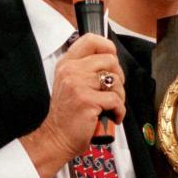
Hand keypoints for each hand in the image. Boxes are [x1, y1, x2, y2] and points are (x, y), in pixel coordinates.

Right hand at [21, 34, 125, 177]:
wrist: (57, 137)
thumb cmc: (68, 114)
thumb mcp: (70, 83)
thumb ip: (85, 69)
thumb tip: (111, 59)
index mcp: (67, 64)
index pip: (90, 40)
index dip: (107, 47)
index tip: (111, 62)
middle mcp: (71, 71)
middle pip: (110, 60)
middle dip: (118, 77)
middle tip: (112, 92)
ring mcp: (78, 85)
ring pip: (116, 81)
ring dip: (119, 97)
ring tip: (110, 106)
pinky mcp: (87, 101)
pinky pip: (116, 100)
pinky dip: (119, 111)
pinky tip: (111, 116)